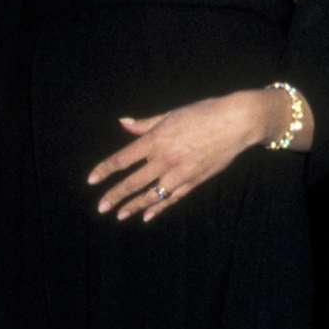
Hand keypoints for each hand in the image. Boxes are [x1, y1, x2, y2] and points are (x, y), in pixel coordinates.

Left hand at [87, 91, 272, 222]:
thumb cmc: (203, 113)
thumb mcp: (171, 114)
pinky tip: (147, 215)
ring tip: (119, 215)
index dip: (105, 170)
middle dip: (115, 196)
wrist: (237, 123)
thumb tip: (123, 123)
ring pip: (151, 195)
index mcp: (156, 140)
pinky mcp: (194, 181)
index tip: (91, 181)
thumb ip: (145, 124)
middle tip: (101, 208)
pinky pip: (172, 198)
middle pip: (133, 182)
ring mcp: (180, 173)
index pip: (122, 159)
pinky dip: (158, 207)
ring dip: (133, 206)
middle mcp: (165, 159)